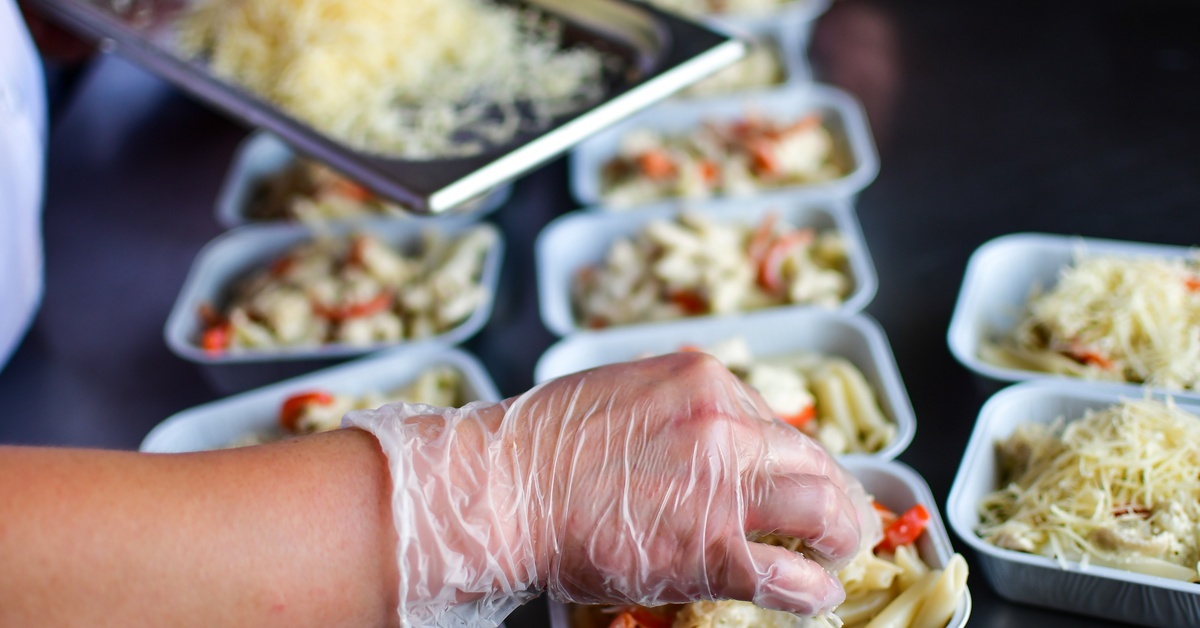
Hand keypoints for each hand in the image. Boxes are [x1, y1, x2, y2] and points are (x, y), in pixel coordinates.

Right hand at [347, 352, 876, 625]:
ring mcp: (723, 485)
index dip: (801, 460)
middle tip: (842, 522)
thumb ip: (682, 405)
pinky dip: (813, 589)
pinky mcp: (713, 548)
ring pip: (824, 509)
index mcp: (704, 380)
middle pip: (815, 461)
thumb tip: (718, 431)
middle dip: (838, 496)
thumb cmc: (544, 444)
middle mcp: (725, 423)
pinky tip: (815, 596)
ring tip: (838, 555)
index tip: (807, 480)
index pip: (780, 422)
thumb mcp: (625, 390)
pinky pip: (790, 574)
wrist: (502, 490)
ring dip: (840, 537)